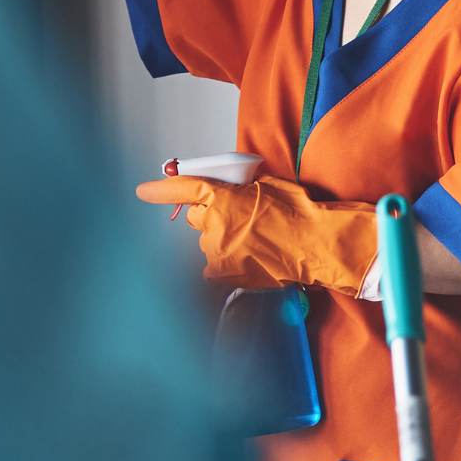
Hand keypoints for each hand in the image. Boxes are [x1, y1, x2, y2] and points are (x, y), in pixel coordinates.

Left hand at [136, 174, 377, 295]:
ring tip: (257, 242)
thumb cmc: (299, 214)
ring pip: (209, 242)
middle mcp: (214, 226)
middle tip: (242, 219)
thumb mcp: (267, 186)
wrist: (316, 245)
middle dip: (213, 216)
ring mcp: (217, 252)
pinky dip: (228, 262)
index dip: (160, 190)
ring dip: (225, 240)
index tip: (144, 191)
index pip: (183, 190)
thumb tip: (230, 191)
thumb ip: (239, 188)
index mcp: (222, 198)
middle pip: (197, 218)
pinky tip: (252, 258)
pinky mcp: (224, 274)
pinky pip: (216, 265)